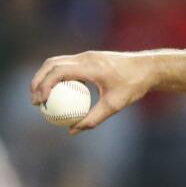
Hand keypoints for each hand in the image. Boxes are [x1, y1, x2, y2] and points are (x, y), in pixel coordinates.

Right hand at [30, 51, 155, 134]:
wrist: (150, 68)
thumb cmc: (135, 85)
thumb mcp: (115, 104)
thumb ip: (94, 118)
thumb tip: (72, 131)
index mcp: (91, 65)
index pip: (59, 71)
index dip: (44, 85)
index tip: (39, 102)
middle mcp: (86, 57)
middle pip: (51, 64)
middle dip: (38, 80)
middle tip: (34, 101)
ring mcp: (88, 55)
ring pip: (58, 62)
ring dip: (45, 77)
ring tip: (41, 97)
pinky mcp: (90, 58)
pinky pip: (68, 65)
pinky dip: (58, 76)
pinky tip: (58, 93)